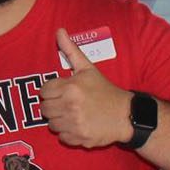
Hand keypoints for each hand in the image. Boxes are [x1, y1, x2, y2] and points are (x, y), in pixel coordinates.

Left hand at [38, 28, 130, 147]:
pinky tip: (78, 125)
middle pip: (44, 109)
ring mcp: (74, 123)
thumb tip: (59, 31)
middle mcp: (70, 106)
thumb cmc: (105, 90)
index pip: (43, 91)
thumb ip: (71, 50)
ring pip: (51, 124)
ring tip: (73, 114)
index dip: (51, 91)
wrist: (126, 115)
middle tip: (66, 104)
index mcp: (71, 87)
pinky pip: (62, 137)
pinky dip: (68, 133)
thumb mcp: (88, 69)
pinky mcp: (79, 138)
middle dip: (53, 106)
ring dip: (59, 120)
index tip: (62, 92)